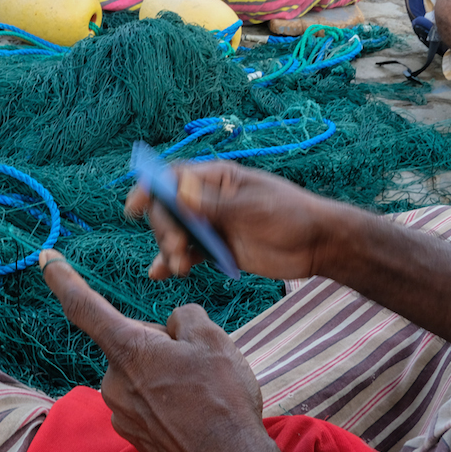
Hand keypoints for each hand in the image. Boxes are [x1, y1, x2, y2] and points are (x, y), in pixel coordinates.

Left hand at [40, 250, 280, 451]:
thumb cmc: (221, 400)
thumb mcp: (212, 339)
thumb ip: (185, 317)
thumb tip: (174, 323)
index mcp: (128, 349)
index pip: (84, 306)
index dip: (63, 279)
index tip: (46, 258)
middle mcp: (114, 380)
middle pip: (131, 342)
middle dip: (160, 343)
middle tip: (197, 360)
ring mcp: (121, 411)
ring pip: (141, 371)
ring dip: (165, 372)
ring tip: (201, 391)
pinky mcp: (132, 432)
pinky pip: (146, 399)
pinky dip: (166, 398)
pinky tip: (192, 409)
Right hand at [125, 161, 338, 280]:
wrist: (317, 245)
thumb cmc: (290, 215)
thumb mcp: (252, 209)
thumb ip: (213, 205)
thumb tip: (177, 194)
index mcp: (216, 178)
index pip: (173, 177)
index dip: (149, 188)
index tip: (133, 208)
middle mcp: (207, 199)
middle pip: (168, 208)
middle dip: (164, 229)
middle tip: (175, 249)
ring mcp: (211, 224)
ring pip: (175, 233)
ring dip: (169, 249)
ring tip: (180, 268)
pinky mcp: (217, 249)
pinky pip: (187, 253)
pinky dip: (173, 262)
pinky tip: (162, 274)